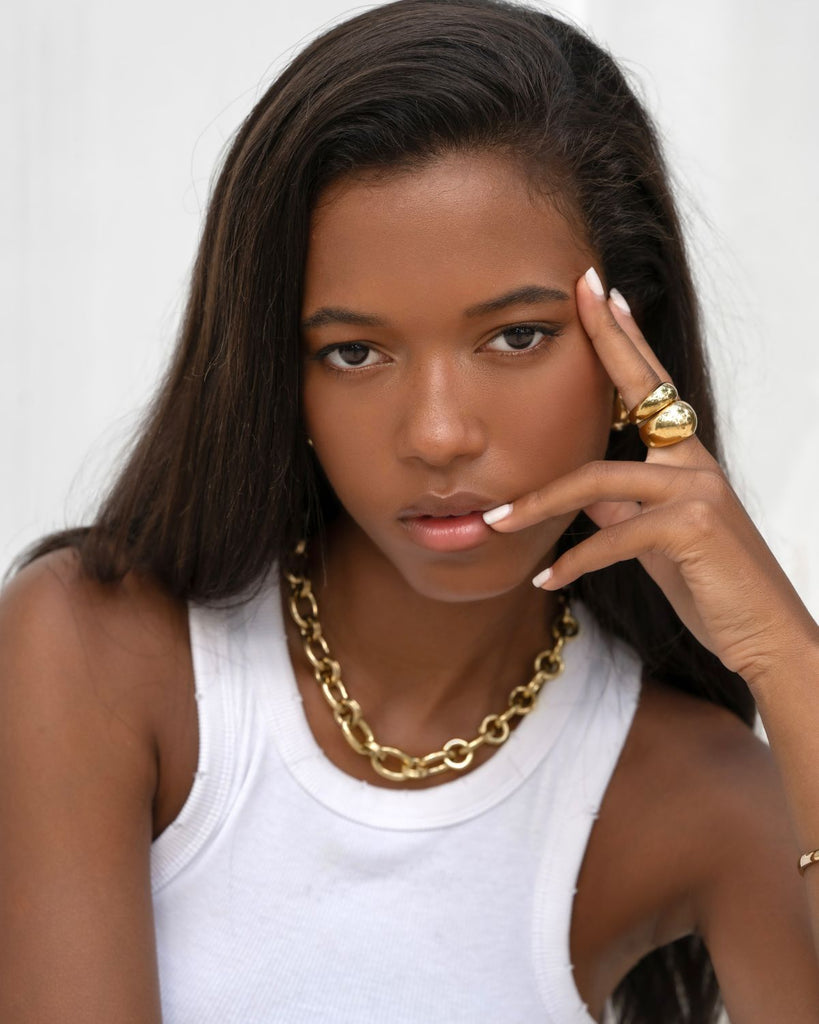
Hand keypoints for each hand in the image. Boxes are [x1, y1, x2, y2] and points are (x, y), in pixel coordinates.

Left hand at [484, 266, 816, 691]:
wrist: (763, 635)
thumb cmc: (710, 587)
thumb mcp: (654, 541)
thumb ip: (620, 509)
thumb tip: (582, 492)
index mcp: (686, 459)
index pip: (651, 387)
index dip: (627, 339)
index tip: (604, 294)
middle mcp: (696, 462)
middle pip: (642, 389)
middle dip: (608, 337)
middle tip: (580, 290)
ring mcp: (697, 490)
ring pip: (597, 479)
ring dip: (538, 504)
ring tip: (494, 521)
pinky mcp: (693, 527)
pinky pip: (612, 536)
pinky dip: (573, 560)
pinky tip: (545, 580)